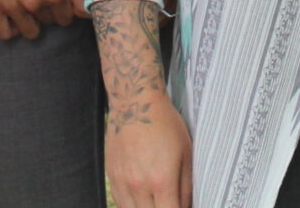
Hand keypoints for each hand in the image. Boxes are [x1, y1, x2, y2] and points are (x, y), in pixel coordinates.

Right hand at [0, 0, 84, 39]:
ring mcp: (13, 6)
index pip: (66, 18)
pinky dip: (13, 28)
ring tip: (28, 3)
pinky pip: (6, 34)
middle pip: (49, 22)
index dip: (64, 8)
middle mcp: (34, 2)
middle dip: (48, 11)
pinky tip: (15, 15)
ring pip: (30, 31)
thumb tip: (86, 9)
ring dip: (32, 20)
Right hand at [105, 85, 191, 207]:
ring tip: (156, 200)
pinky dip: (132, 205)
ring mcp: (122, 182)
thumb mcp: (186, 153)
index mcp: (162, 180)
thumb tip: (187, 206)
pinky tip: (142, 199)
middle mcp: (139, 185)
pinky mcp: (112, 177)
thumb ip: (187, 187)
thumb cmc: (165, 124)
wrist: (135, 103)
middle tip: (169, 202)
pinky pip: (121, 203)